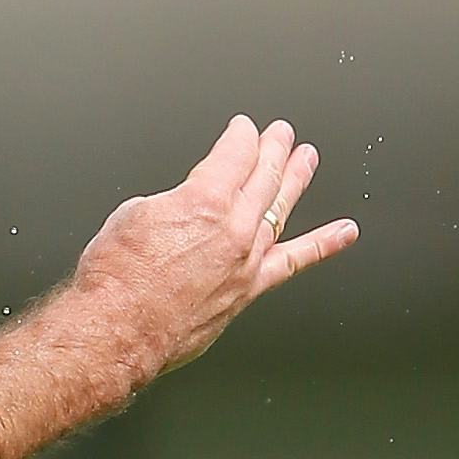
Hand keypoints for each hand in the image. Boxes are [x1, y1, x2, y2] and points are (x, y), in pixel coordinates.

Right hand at [67, 116, 356, 391]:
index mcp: (203, 200)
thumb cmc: (116, 280)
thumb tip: (179, 209)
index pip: (234, 153)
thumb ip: (169, 205)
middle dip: (273, 150)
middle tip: (282, 135)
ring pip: (280, 209)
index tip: (243, 129)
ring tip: (306, 160)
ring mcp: (245, 261)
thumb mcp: (132, 216)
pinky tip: (343, 233)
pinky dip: (321, 246)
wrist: (117, 329)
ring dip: (295, 180)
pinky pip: (292, 262)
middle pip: (263, 175)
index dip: (241, 136)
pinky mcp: (247, 291)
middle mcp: (233, 228)